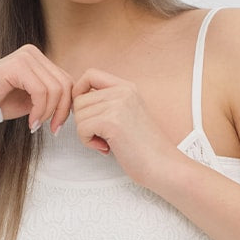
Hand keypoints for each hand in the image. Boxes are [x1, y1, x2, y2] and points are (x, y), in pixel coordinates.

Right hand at [0, 46, 74, 133]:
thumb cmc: (1, 101)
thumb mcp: (33, 100)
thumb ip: (51, 96)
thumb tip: (73, 104)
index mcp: (39, 59)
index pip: (67, 80)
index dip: (67, 105)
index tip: (58, 125)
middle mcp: (33, 53)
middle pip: (64, 84)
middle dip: (61, 111)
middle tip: (53, 129)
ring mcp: (26, 57)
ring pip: (54, 89)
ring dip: (48, 113)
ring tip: (36, 125)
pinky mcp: (18, 65)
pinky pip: (40, 91)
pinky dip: (39, 110)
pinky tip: (31, 121)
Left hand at [70, 69, 177, 184]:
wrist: (162, 164)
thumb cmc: (144, 147)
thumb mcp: (127, 114)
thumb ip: (107, 103)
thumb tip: (76, 101)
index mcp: (127, 87)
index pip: (90, 74)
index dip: (79, 92)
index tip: (85, 112)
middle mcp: (123, 91)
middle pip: (80, 99)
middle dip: (84, 121)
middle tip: (102, 136)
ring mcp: (118, 105)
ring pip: (78, 115)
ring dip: (87, 134)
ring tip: (107, 142)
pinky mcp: (112, 122)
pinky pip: (81, 128)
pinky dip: (88, 142)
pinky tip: (106, 148)